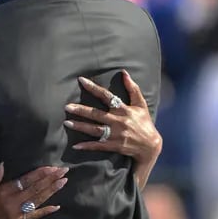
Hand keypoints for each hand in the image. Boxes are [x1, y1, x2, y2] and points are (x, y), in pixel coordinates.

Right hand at [0, 163, 67, 218]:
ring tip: (63, 182)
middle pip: (35, 189)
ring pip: (38, 200)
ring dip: (51, 191)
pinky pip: (34, 216)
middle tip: (63, 171)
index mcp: (5, 191)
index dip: (39, 174)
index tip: (51, 167)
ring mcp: (17, 213)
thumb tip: (2, 163)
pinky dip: (45, 211)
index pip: (25, 180)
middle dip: (50, 179)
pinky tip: (57, 206)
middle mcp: (13, 201)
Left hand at [64, 71, 161, 188]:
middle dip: (81, 110)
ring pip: (95, 130)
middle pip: (96, 114)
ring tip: (66, 123)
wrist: (151, 146)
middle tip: (67, 106)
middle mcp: (118, 121)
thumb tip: (124, 72)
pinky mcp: (114, 146)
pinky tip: (76, 146)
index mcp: (123, 109)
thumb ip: (132, 88)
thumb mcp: (141, 104)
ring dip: (80, 126)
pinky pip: (98, 146)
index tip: (81, 80)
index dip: (94, 87)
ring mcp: (115, 135)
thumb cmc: (145, 123)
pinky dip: (87, 146)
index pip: (106, 96)